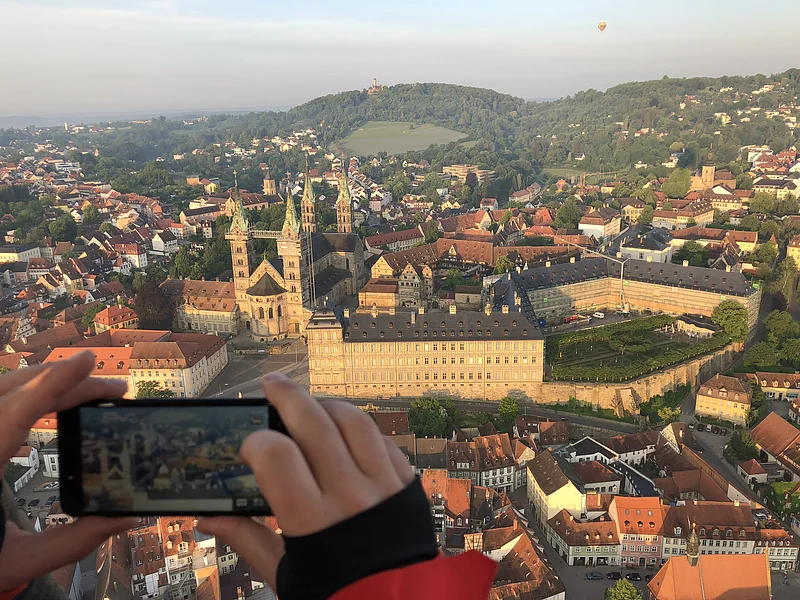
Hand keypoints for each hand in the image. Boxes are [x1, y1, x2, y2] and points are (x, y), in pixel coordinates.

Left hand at [0, 352, 135, 590]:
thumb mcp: (15, 565)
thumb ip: (71, 542)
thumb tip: (125, 518)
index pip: (18, 411)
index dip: (55, 380)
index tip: (89, 359)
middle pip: (14, 392)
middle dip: (66, 380)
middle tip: (112, 390)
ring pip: (3, 393)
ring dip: (46, 385)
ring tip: (87, 391)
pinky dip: (27, 398)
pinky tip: (49, 407)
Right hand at [197, 373, 414, 590]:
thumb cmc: (338, 595)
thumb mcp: (286, 574)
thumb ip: (248, 540)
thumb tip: (207, 518)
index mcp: (313, 523)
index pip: (277, 457)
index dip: (257, 442)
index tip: (251, 444)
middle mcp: (350, 498)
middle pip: (315, 425)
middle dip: (288, 397)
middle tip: (272, 384)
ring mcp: (384, 487)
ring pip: (354, 422)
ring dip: (328, 406)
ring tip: (310, 404)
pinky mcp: (408, 485)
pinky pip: (383, 441)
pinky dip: (361, 430)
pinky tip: (345, 432)